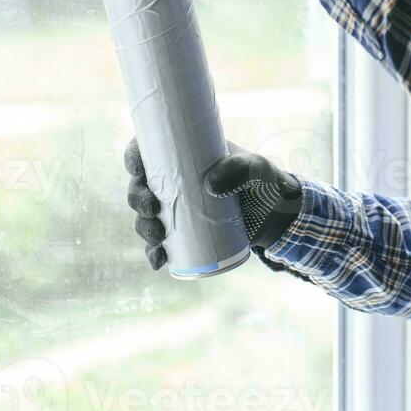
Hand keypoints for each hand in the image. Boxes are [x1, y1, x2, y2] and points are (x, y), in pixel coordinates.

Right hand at [124, 136, 303, 271]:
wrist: (276, 215)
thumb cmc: (264, 181)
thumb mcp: (257, 168)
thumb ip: (240, 169)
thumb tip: (210, 185)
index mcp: (185, 155)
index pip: (149, 149)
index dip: (134, 157)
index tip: (137, 168)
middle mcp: (175, 182)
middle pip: (140, 186)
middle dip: (137, 198)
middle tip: (151, 207)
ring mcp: (177, 209)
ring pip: (146, 217)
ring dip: (143, 227)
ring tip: (157, 236)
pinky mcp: (184, 234)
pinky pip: (160, 244)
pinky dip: (154, 254)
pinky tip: (158, 261)